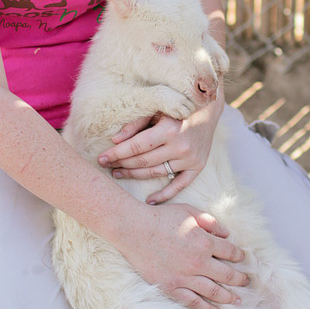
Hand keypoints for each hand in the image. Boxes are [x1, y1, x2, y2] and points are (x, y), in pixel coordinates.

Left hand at [97, 94, 223, 202]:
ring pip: (155, 173)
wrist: (207, 110)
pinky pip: (179, 185)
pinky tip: (150, 200)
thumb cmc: (176, 107)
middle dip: (121, 164)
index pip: (136, 146)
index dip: (116, 153)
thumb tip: (114, 141)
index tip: (101, 158)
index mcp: (168, 129)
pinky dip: (165, 195)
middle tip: (106, 166)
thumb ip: (135, 125)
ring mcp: (190, 159)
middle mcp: (180, 146)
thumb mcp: (156, 110)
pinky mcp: (197, 167)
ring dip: (134, 175)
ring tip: (118, 174)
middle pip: (143, 161)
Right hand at [117, 202, 248, 308]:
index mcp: (205, 242)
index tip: (242, 258)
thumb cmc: (162, 218)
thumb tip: (226, 234)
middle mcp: (199, 262)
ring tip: (238, 301)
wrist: (134, 229)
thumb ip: (210, 222)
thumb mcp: (190, 212)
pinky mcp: (172, 287)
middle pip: (227, 275)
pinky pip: (193, 302)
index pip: (231, 252)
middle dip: (240, 279)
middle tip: (247, 282)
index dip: (239, 256)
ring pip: (214, 292)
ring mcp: (185, 277)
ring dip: (228, 297)